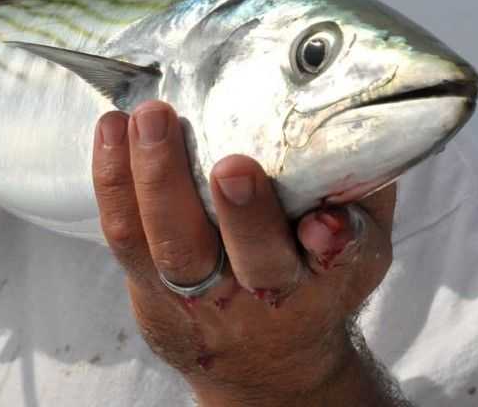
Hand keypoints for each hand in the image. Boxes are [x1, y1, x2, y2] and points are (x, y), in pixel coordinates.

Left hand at [92, 100, 396, 404]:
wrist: (267, 357)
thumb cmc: (315, 276)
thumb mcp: (361, 243)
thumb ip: (365, 190)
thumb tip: (363, 120)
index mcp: (326, 276)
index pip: (338, 260)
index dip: (332, 243)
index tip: (323, 224)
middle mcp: (264, 291)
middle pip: (252, 259)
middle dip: (243, 213)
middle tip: (231, 164)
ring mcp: (200, 294)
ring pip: (173, 244)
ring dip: (158, 178)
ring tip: (149, 120)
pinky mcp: (149, 286)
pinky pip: (125, 235)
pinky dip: (114, 179)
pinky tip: (112, 129)